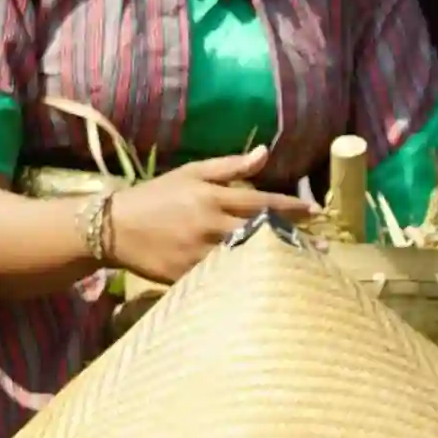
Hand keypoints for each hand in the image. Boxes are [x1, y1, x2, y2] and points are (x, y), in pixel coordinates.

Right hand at [102, 146, 304, 282]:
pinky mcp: (187, 276)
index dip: (291, 208)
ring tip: (305, 268)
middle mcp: (209, 225)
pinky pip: (223, 279)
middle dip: (294, 240)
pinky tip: (268, 285)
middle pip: (261, 233)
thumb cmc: (157, 196)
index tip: (316, 212)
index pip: (261, 202)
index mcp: (212, 197)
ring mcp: (198, 253)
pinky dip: (245, 280)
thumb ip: (230, 166)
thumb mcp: (192, 173)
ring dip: (275, 262)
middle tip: (324, 249)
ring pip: (246, 259)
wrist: (114, 227)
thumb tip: (264, 152)